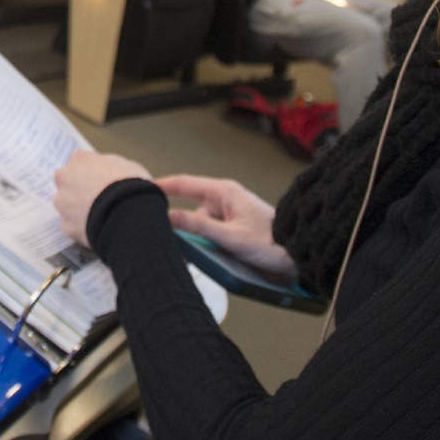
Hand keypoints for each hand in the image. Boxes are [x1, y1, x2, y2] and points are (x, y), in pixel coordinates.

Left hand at [52, 151, 151, 246]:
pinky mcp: (67, 227)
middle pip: (68, 184)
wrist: (127, 214)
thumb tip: (110, 173)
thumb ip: (110, 166)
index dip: (92, 173)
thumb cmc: (129, 185)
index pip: (80, 162)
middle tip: (100, 200)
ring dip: (79, 211)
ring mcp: (63, 204)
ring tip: (102, 217)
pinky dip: (84, 229)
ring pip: (68, 207)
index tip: (102, 181)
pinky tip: (99, 230)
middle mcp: (64, 179)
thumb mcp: (126, 165)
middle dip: (79, 191)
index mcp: (79, 159)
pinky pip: (74, 227)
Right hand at [157, 175, 296, 280]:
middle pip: (192, 209)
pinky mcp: (235, 224)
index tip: (142, 188)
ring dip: (203, 239)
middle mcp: (226, 197)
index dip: (162, 187)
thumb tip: (170, 217)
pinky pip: (214, 231)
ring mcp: (231, 211)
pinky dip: (212, 243)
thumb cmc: (271, 242)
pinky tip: (220, 255)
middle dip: (186, 226)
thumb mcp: (230, 237)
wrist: (298, 252)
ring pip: (203, 224)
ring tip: (216, 254)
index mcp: (224, 191)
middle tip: (176, 240)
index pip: (184, 184)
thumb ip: (198, 227)